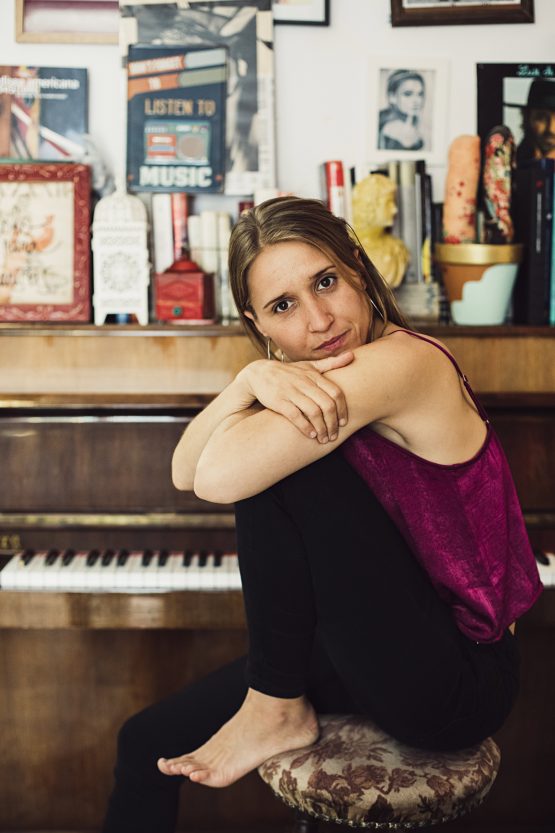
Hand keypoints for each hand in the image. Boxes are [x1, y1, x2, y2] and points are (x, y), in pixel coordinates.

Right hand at [237, 351, 353, 442]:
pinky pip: (296, 416)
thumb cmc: (289, 372)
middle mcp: (304, 383)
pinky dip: (305, 427)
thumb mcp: (309, 366)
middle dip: (333, 423)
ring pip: (314, 412)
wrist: (259, 373)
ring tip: (324, 439)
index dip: (343, 410)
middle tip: (334, 435)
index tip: (344, 423)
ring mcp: (291, 392)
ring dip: (321, 428)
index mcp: (314, 375)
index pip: (336, 393)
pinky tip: (311, 435)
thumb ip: (331, 363)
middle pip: (327, 405)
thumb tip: (353, 356)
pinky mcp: (279, 401)